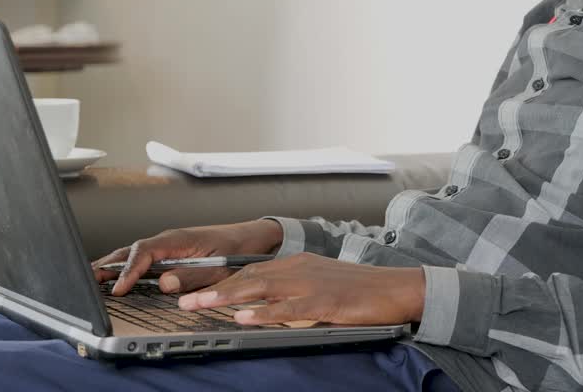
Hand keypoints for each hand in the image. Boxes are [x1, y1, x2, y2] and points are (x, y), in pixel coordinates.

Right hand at [92, 220, 281, 295]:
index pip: (144, 252)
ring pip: (133, 254)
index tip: (118, 288)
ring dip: (112, 265)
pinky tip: (116, 277)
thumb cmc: (237, 249)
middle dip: (107, 264)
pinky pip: (142, 259)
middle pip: (130, 250)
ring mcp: (168, 246)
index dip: (128, 271)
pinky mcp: (170, 253)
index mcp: (177, 239)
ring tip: (92, 278)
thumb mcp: (218, 268)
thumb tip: (164, 284)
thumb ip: (191, 277)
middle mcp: (168, 240)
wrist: (252, 237)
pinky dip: (125, 267)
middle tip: (86, 279)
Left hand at [177, 252, 424, 326]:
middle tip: (186, 300)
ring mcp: (310, 284)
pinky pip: (288, 308)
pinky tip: (244, 318)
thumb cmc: (361, 290)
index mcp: (298, 264)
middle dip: (215, 289)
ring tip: (202, 306)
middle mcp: (299, 269)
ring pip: (260, 288)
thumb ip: (293, 295)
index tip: (198, 290)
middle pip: (248, 277)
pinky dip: (263, 313)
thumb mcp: (321, 287)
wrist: (396, 288)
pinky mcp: (324, 301)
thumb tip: (266, 311)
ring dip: (228, 298)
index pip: (251, 271)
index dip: (223, 281)